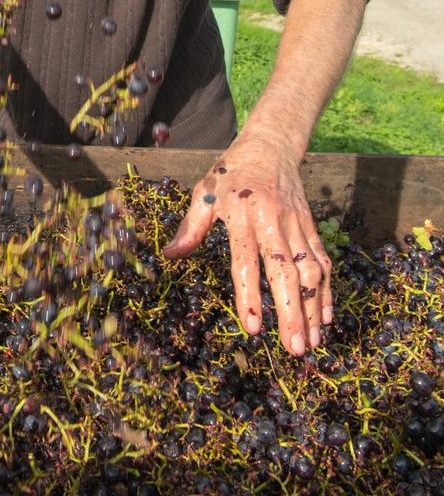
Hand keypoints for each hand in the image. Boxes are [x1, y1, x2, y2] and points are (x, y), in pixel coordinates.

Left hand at [163, 133, 331, 355]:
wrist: (269, 146)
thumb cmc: (230, 173)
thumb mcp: (203, 193)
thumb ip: (189, 228)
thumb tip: (169, 256)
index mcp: (242, 214)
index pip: (246, 260)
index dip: (250, 296)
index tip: (253, 328)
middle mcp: (273, 220)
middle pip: (285, 271)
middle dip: (292, 313)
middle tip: (295, 349)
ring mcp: (296, 224)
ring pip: (310, 270)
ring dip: (313, 308)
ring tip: (313, 343)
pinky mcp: (310, 226)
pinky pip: (322, 260)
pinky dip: (326, 290)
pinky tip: (325, 318)